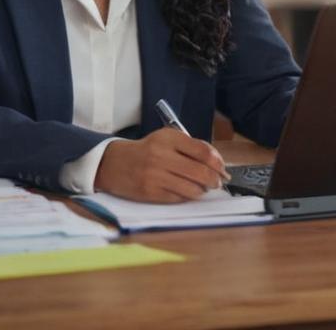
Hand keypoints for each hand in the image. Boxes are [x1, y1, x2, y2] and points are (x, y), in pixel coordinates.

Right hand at [94, 129, 232, 202]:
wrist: (113, 163)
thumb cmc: (146, 150)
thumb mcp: (166, 139)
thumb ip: (190, 147)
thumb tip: (216, 162)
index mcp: (169, 138)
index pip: (203, 151)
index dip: (218, 162)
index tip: (223, 168)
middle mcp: (162, 156)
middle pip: (200, 172)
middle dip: (214, 180)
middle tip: (217, 182)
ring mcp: (155, 175)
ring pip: (192, 188)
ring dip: (202, 190)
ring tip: (202, 188)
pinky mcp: (150, 192)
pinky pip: (179, 198)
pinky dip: (187, 196)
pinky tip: (187, 192)